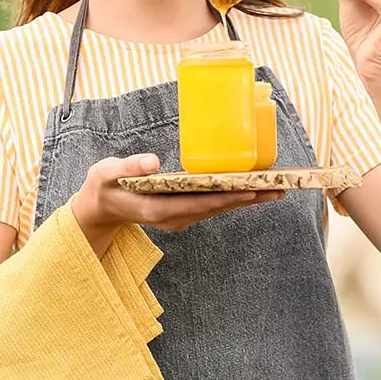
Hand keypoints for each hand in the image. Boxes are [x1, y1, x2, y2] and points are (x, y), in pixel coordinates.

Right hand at [72, 153, 280, 235]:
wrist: (100, 208)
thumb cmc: (104, 186)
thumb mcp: (106, 172)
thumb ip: (128, 166)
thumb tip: (153, 162)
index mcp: (159, 209)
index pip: (200, 203)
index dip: (226, 197)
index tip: (251, 191)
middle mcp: (175, 218)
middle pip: (217, 207)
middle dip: (248, 198)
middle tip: (280, 189)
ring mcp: (180, 218)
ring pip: (219, 208)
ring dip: (246, 199)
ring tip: (275, 189)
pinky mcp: (183, 213)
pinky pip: (213, 205)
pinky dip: (233, 197)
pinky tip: (251, 189)